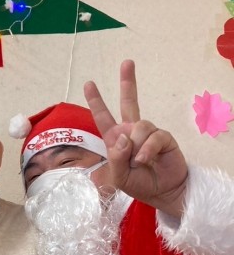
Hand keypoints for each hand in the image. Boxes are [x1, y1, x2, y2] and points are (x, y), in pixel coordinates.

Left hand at [84, 59, 187, 217]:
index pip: (103, 117)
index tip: (89, 83)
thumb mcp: (119, 176)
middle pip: (129, 102)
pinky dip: (147, 150)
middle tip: (127, 62)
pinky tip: (146, 160)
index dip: (96, 101)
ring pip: (139, 126)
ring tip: (139, 162)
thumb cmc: (139, 183)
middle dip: (128, 82)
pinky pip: (153, 137)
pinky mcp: (164, 137)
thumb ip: (117, 157)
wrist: (165, 192)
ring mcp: (148, 133)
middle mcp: (131, 132)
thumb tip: (123, 136)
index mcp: (116, 139)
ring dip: (137, 146)